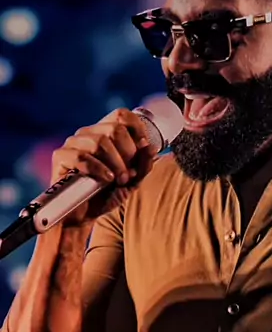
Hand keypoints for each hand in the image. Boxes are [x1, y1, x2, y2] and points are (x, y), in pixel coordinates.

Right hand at [50, 108, 157, 224]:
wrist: (84, 216)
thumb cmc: (107, 194)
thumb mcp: (133, 180)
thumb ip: (144, 164)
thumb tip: (149, 146)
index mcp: (105, 132)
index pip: (121, 115)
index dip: (137, 130)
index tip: (143, 150)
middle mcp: (88, 133)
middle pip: (114, 129)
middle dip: (128, 154)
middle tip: (128, 174)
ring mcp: (73, 143)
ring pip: (99, 142)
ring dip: (116, 164)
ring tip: (118, 180)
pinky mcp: (61, 157)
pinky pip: (82, 156)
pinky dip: (99, 169)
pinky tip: (106, 179)